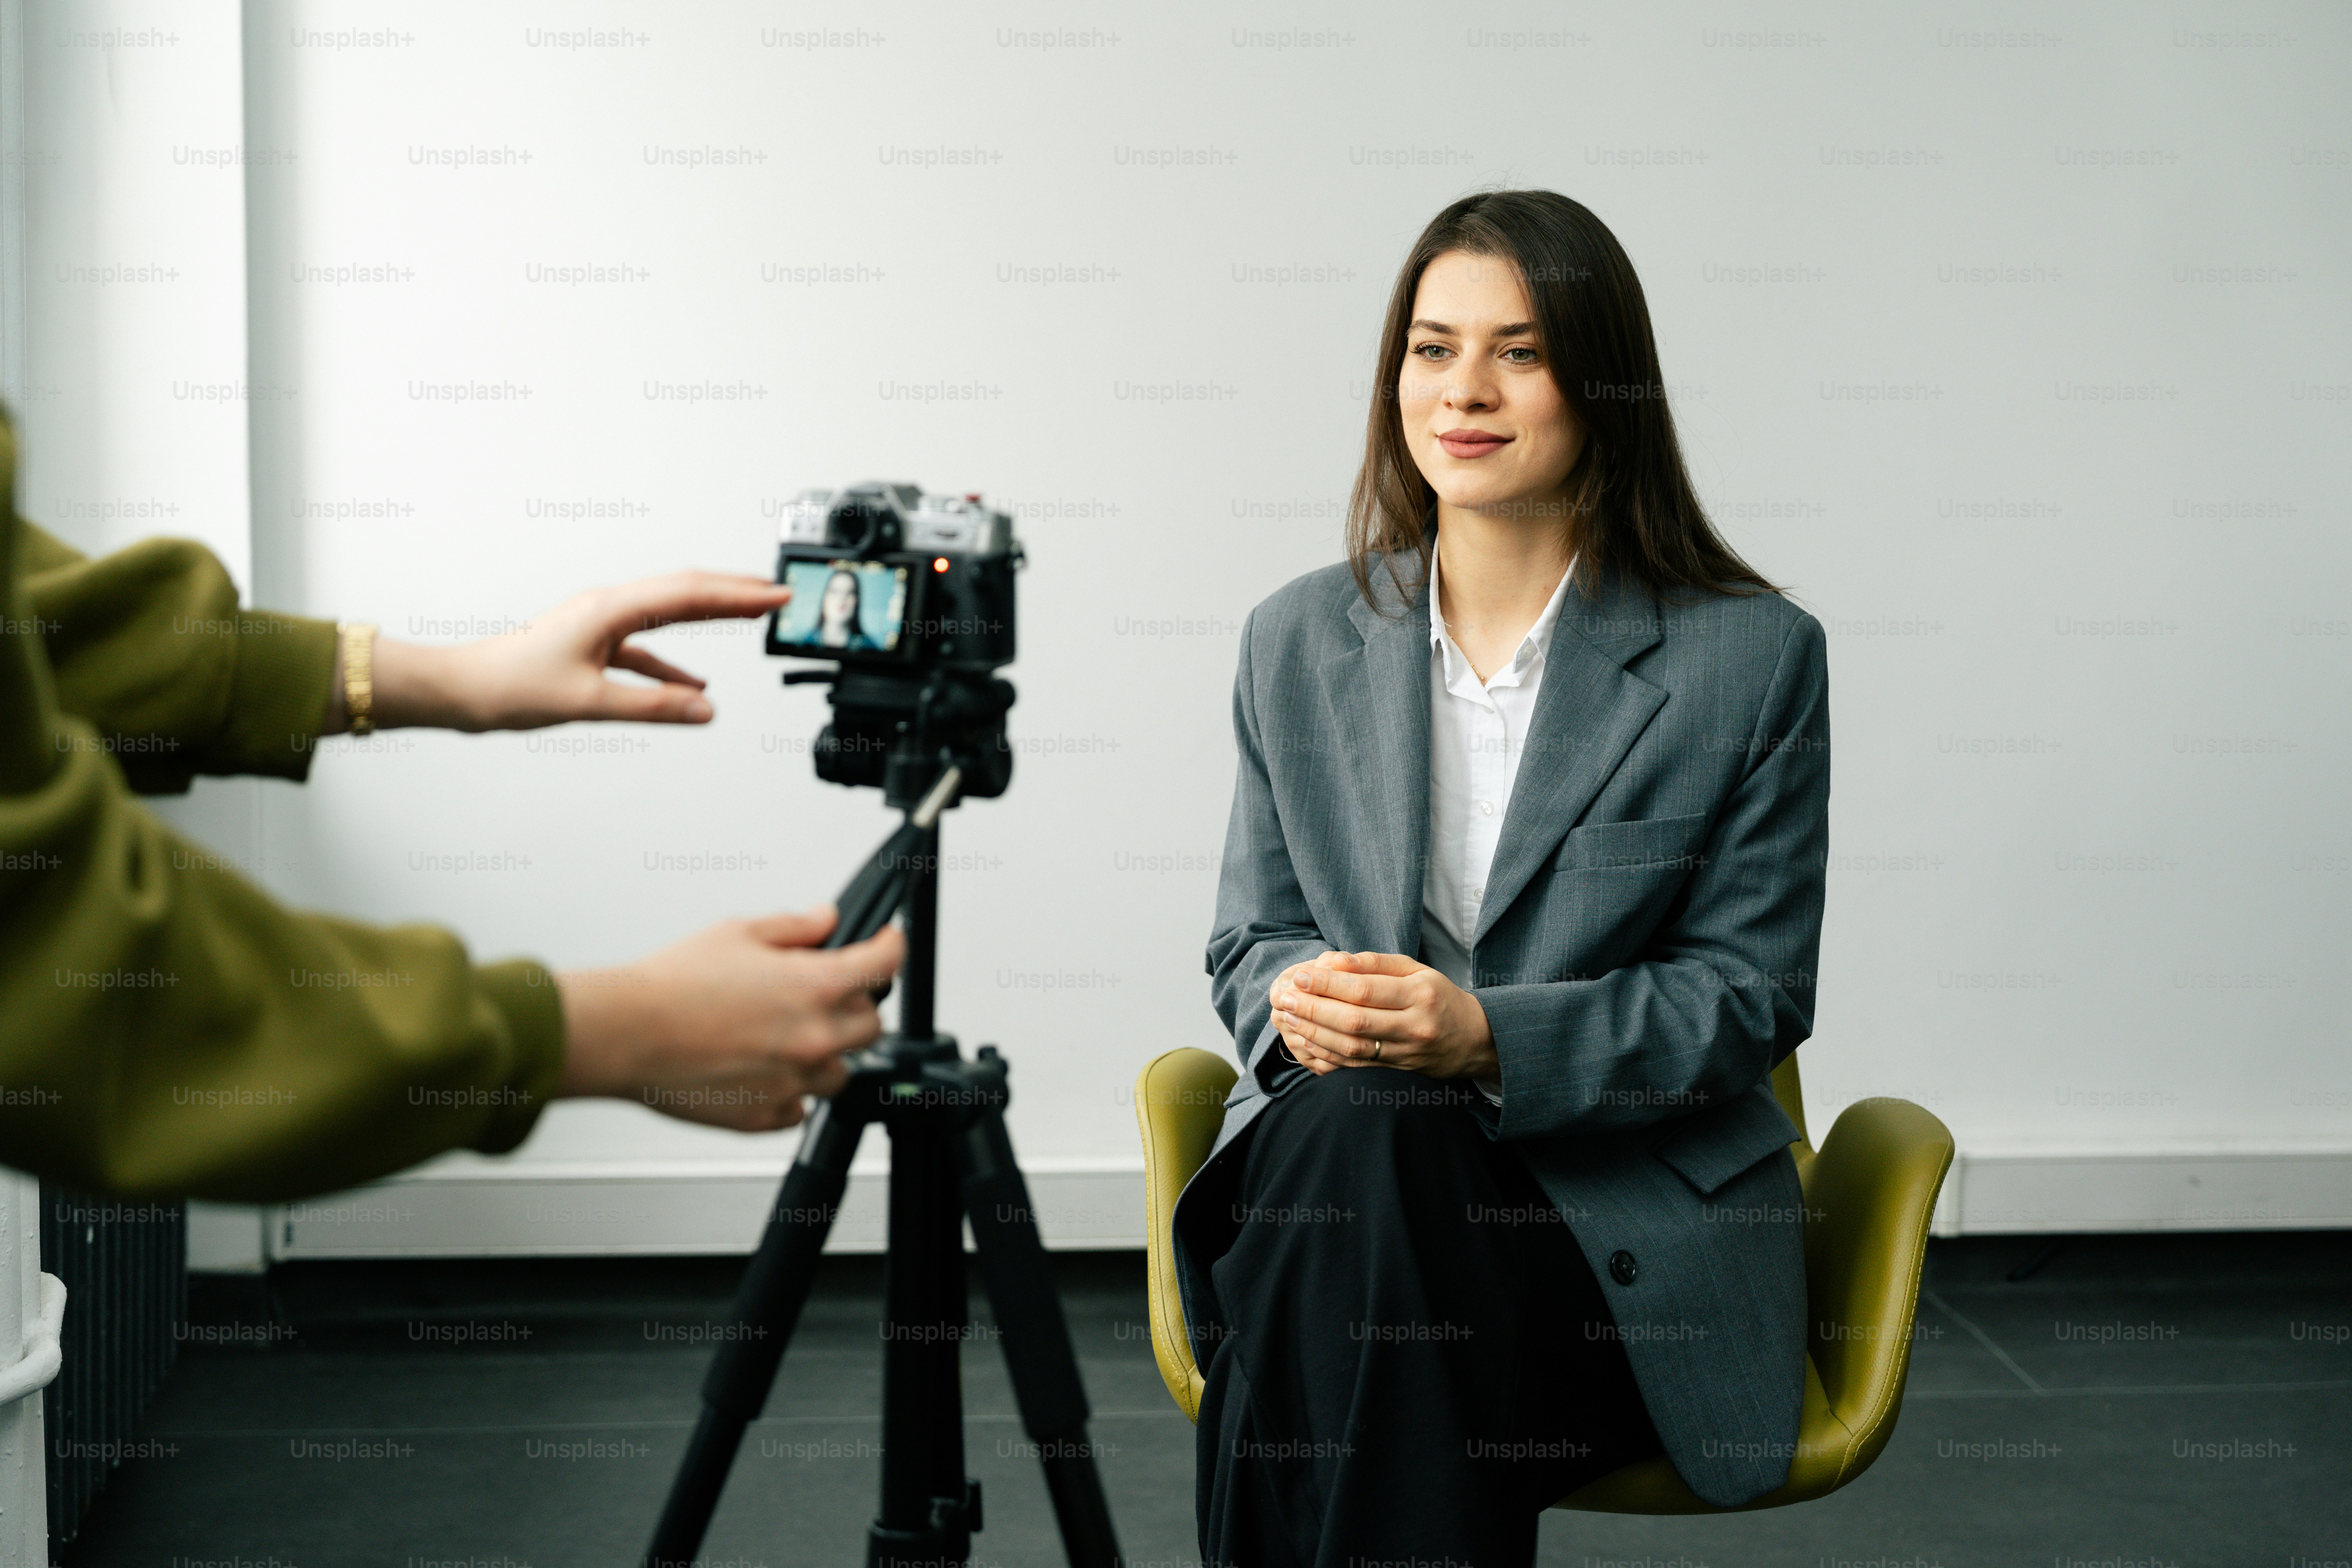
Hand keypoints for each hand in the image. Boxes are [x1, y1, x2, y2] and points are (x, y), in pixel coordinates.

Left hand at [337, 572, 793, 732]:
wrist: (463, 689)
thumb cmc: (511, 687)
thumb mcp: (588, 702)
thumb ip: (652, 707)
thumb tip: (706, 710)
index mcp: (610, 609)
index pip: (689, 595)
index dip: (738, 594)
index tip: (777, 594)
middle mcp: (608, 607)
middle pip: (685, 591)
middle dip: (734, 591)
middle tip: (778, 592)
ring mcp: (602, 625)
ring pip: (669, 613)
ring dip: (710, 615)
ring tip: (750, 616)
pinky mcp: (594, 646)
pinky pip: (647, 648)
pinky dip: (675, 662)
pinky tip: (696, 684)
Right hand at [553, 905, 905, 1131]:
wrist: (627, 1033)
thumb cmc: (673, 984)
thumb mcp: (739, 933)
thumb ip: (794, 928)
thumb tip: (825, 921)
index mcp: (815, 987)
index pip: (884, 964)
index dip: (890, 947)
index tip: (886, 943)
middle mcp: (814, 1038)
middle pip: (871, 1025)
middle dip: (854, 1005)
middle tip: (821, 994)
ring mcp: (793, 1081)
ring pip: (838, 1072)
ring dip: (823, 1052)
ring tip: (782, 1035)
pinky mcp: (765, 1115)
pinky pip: (799, 1108)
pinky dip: (789, 1091)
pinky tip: (761, 1069)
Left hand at [1269, 951, 1498, 1079]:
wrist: (1474, 1040)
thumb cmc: (1438, 997)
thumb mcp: (1416, 970)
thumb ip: (1374, 964)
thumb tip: (1334, 961)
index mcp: (1420, 993)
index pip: (1365, 990)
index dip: (1328, 984)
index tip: (1300, 976)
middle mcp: (1414, 1026)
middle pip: (1354, 1021)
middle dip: (1314, 1009)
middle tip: (1284, 997)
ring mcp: (1406, 1054)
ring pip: (1352, 1048)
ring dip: (1314, 1033)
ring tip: (1289, 1017)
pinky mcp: (1396, 1073)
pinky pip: (1355, 1068)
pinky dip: (1326, 1055)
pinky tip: (1305, 1041)